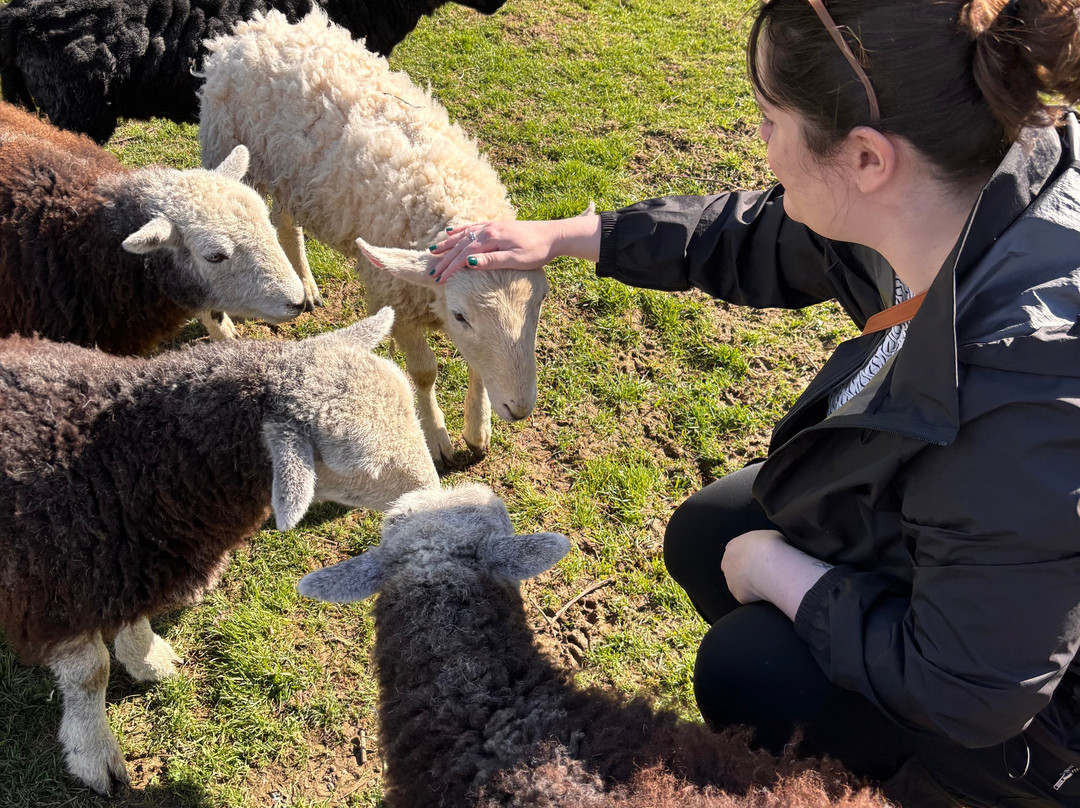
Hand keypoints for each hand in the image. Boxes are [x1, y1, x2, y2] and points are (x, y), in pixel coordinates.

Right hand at [430, 214, 601, 283]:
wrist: (554, 235)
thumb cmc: (538, 251)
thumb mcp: (516, 260)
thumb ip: (492, 261)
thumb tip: (469, 263)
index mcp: (491, 239)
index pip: (464, 255)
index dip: (450, 268)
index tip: (440, 280)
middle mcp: (488, 230)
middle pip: (460, 245)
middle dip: (445, 259)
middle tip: (432, 272)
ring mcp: (491, 226)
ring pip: (463, 235)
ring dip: (447, 244)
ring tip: (433, 252)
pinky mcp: (496, 226)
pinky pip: (471, 227)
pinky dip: (459, 231)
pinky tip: (452, 232)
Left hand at [721, 530, 832, 619]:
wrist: (772, 564)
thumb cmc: (771, 545)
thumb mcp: (767, 535)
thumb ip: (760, 543)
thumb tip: (766, 547)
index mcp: (733, 546)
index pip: (736, 552)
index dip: (749, 557)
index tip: (760, 560)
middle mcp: (727, 563)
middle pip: (734, 569)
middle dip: (745, 572)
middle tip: (763, 573)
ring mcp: (731, 581)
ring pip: (739, 585)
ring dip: (750, 585)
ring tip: (768, 583)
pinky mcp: (739, 595)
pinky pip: (748, 597)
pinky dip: (757, 597)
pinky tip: (768, 592)